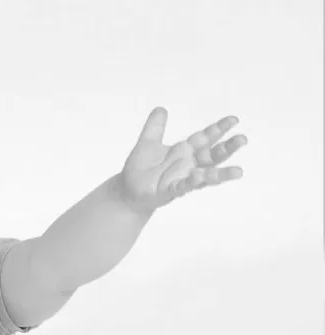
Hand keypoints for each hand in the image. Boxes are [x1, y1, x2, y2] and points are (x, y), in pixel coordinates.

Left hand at [119, 107, 246, 211]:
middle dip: (227, 148)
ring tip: (238, 171)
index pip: (205, 138)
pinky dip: (192, 182)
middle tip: (242, 139)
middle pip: (212, 156)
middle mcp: (188, 165)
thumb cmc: (140, 168)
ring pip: (206, 176)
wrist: (127, 190)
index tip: (234, 119)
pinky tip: (198, 175)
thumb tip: (161, 108)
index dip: (218, 129)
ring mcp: (182, 179)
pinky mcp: (171, 191)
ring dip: (221, 173)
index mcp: (184, 151)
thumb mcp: (147, 143)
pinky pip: (184, 186)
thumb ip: (155, 127)